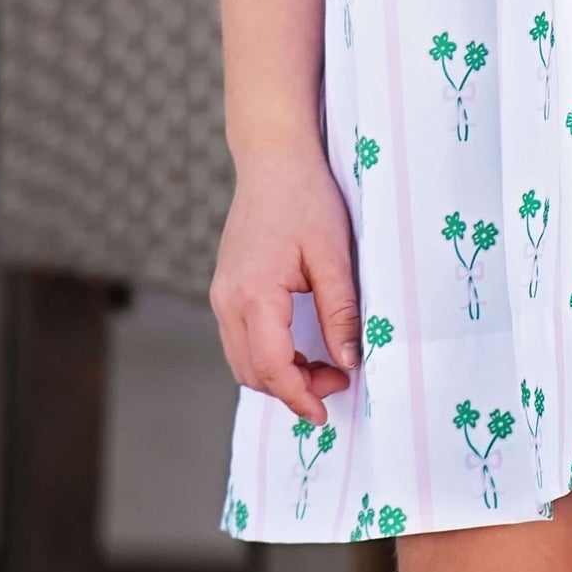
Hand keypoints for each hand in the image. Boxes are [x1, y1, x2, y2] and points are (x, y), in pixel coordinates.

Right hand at [210, 143, 360, 425]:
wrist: (273, 158)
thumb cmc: (306, 197)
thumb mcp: (333, 253)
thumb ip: (340, 311)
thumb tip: (349, 361)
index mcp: (253, 294)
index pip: (272, 367)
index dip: (300, 397)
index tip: (326, 412)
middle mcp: (228, 300)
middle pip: (253, 372)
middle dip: (293, 389)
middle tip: (338, 380)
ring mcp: (222, 295)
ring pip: (242, 360)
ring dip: (280, 375)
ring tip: (323, 367)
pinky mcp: (226, 288)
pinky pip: (240, 339)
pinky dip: (268, 355)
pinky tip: (300, 347)